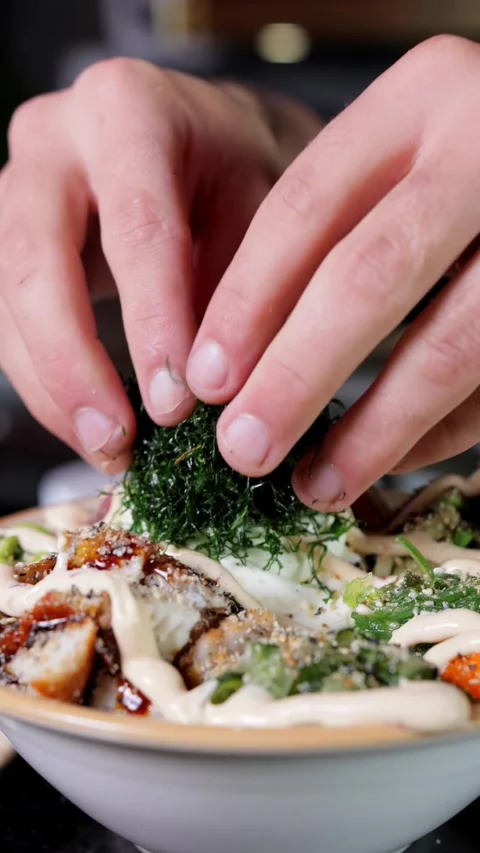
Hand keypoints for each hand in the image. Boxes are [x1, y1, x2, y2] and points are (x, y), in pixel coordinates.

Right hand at [0, 59, 318, 472]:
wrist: (204, 141)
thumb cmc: (238, 171)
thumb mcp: (262, 208)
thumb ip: (239, 287)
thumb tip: (218, 393)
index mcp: (127, 110)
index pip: (136, 229)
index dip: (153, 324)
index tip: (177, 403)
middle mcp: (53, 138)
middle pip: (37, 263)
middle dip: (75, 366)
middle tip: (117, 440)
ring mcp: (17, 187)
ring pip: (9, 301)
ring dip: (54, 388)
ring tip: (108, 450)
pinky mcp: (8, 239)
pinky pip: (8, 320)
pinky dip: (48, 380)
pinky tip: (90, 424)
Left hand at [186, 35, 479, 510]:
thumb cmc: (461, 163)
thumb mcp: (400, 150)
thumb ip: (335, 223)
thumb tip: (232, 362)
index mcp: (422, 98)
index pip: (306, 205)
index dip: (247, 301)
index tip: (204, 380)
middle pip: (369, 278)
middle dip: (296, 377)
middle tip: (241, 451)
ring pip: (446, 350)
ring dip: (373, 433)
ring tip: (314, 485)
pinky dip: (436, 433)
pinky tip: (386, 459)